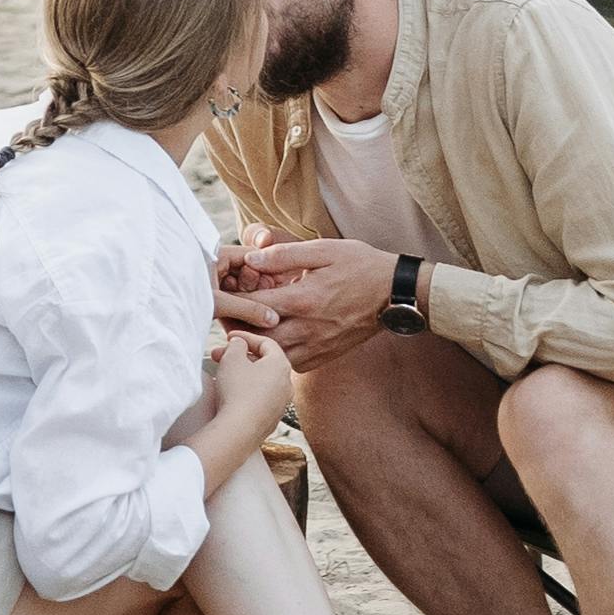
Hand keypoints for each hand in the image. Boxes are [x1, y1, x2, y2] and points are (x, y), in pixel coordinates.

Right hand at [209, 325, 299, 440]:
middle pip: (263, 362)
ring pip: (261, 381)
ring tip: (222, 373)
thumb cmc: (237, 391)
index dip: (245, 337)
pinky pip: (259, 399)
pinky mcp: (271, 420)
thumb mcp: (232, 357)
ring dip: (242, 374)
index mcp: (281, 365)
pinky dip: (246, 392)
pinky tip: (230, 394)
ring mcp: (281, 405)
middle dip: (240, 356)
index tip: (228, 337)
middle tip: (219, 355)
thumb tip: (240, 345)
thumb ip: (237, 344)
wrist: (238, 431)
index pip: (266, 343)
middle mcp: (287, 385)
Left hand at [221, 232, 397, 368]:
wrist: (393, 293)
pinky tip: (270, 343)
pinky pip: (292, 364)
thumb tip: (251, 259)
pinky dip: (276, 356)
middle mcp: (307, 328)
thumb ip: (284, 255)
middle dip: (237, 327)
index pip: (255, 306)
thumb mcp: (322, 250)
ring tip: (241, 331)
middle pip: (259, 337)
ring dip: (255, 345)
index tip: (220, 296)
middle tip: (223, 317)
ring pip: (273, 356)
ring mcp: (317, 346)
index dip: (232, 301)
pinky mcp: (324, 356)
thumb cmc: (358, 266)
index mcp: (303, 299)